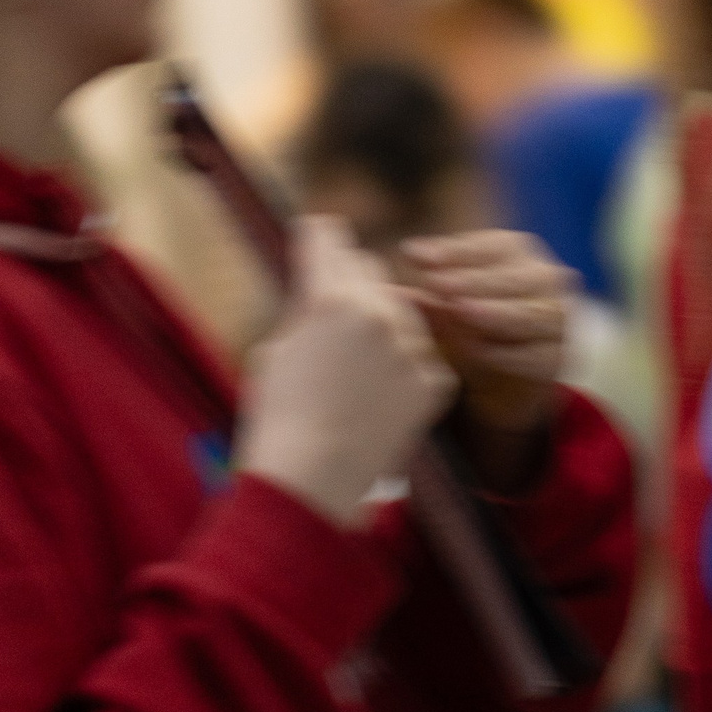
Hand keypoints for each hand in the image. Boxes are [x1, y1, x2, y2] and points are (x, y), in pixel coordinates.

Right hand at [238, 216, 449, 527]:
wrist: (313, 481)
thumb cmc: (280, 417)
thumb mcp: (277, 348)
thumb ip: (304, 308)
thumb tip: (316, 282)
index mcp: (329, 298)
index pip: (329, 241)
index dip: (322, 235)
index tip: (322, 230)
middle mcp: (377, 313)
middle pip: (370, 270)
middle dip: (354, 280)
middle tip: (339, 300)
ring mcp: (411, 346)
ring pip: (403, 311)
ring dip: (385, 321)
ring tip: (357, 362)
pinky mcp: (434, 379)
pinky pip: (421, 354)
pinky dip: (405, 364)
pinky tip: (380, 389)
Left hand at [396, 229, 575, 440]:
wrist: (504, 379)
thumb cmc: (469, 327)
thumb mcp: (448, 306)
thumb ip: (429, 296)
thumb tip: (390, 292)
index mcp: (518, 254)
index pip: (491, 245)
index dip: (454, 250)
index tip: (413, 255)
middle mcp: (545, 280)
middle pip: (514, 277)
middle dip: (473, 279)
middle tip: (437, 283)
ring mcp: (556, 319)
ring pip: (529, 313)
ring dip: (493, 312)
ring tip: (460, 311)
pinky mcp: (556, 358)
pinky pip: (535, 354)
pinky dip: (507, 352)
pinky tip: (478, 351)